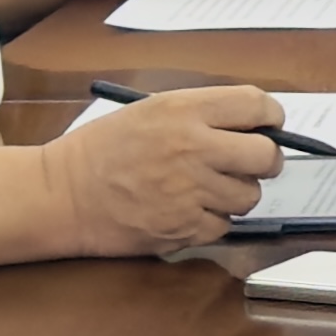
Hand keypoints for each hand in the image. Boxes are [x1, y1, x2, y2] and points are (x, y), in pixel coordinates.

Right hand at [53, 84, 282, 255]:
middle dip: (265, 159)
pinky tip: (188, 209)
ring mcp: (191, 192)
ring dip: (237, 193)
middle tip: (251, 162)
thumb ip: (199, 114)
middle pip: (266, 155)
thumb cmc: (102, 149)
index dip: (271, 116)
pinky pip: (224, 225)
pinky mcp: (185, 228)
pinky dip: (212, 220)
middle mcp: (193, 149)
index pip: (257, 106)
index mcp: (183, 111)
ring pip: (249, 195)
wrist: (63, 195)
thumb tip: (253, 124)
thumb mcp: (148, 111)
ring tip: (209, 188)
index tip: (269, 125)